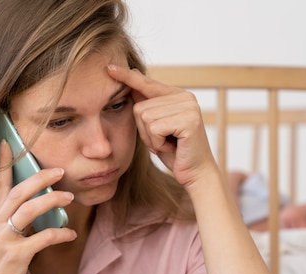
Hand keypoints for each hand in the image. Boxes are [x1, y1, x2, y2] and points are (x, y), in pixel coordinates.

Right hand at [0, 141, 75, 273]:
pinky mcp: (15, 256)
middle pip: (18, 192)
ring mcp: (2, 240)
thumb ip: (6, 224)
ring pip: (29, 209)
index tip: (8, 144)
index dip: (3, 164)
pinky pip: (43, 237)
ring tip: (70, 197)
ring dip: (52, 200)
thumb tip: (31, 208)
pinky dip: (60, 233)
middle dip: (40, 178)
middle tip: (59, 171)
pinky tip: (71, 233)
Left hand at [107, 65, 216, 188]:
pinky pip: (155, 128)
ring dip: (152, 138)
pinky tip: (173, 147)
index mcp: (177, 95)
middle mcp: (184, 96)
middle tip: (164, 141)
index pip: (147, 83)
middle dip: (145, 131)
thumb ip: (146, 107)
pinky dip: (158, 143)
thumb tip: (132, 82)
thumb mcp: (155, 128)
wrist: (196, 174)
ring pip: (145, 118)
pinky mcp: (189, 120)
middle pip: (140, 108)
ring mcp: (188, 106)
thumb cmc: (175, 152)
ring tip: (169, 144)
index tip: (108, 67)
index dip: (127, 77)